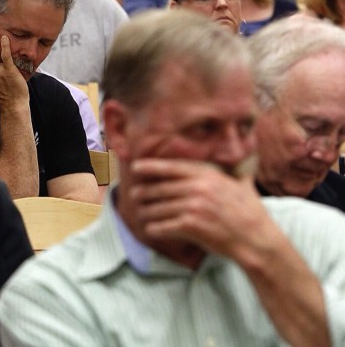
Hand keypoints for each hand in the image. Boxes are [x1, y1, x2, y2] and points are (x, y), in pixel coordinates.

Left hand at [128, 158, 273, 261]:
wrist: (258, 240)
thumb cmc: (251, 212)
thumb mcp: (242, 184)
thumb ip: (236, 168)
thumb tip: (244, 152)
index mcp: (207, 175)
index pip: (171, 167)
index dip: (150, 167)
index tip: (135, 167)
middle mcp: (198, 188)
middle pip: (159, 188)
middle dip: (143, 193)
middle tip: (134, 195)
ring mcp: (194, 207)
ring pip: (157, 208)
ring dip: (146, 212)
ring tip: (141, 214)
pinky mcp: (191, 226)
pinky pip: (162, 226)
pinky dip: (154, 228)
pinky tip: (151, 229)